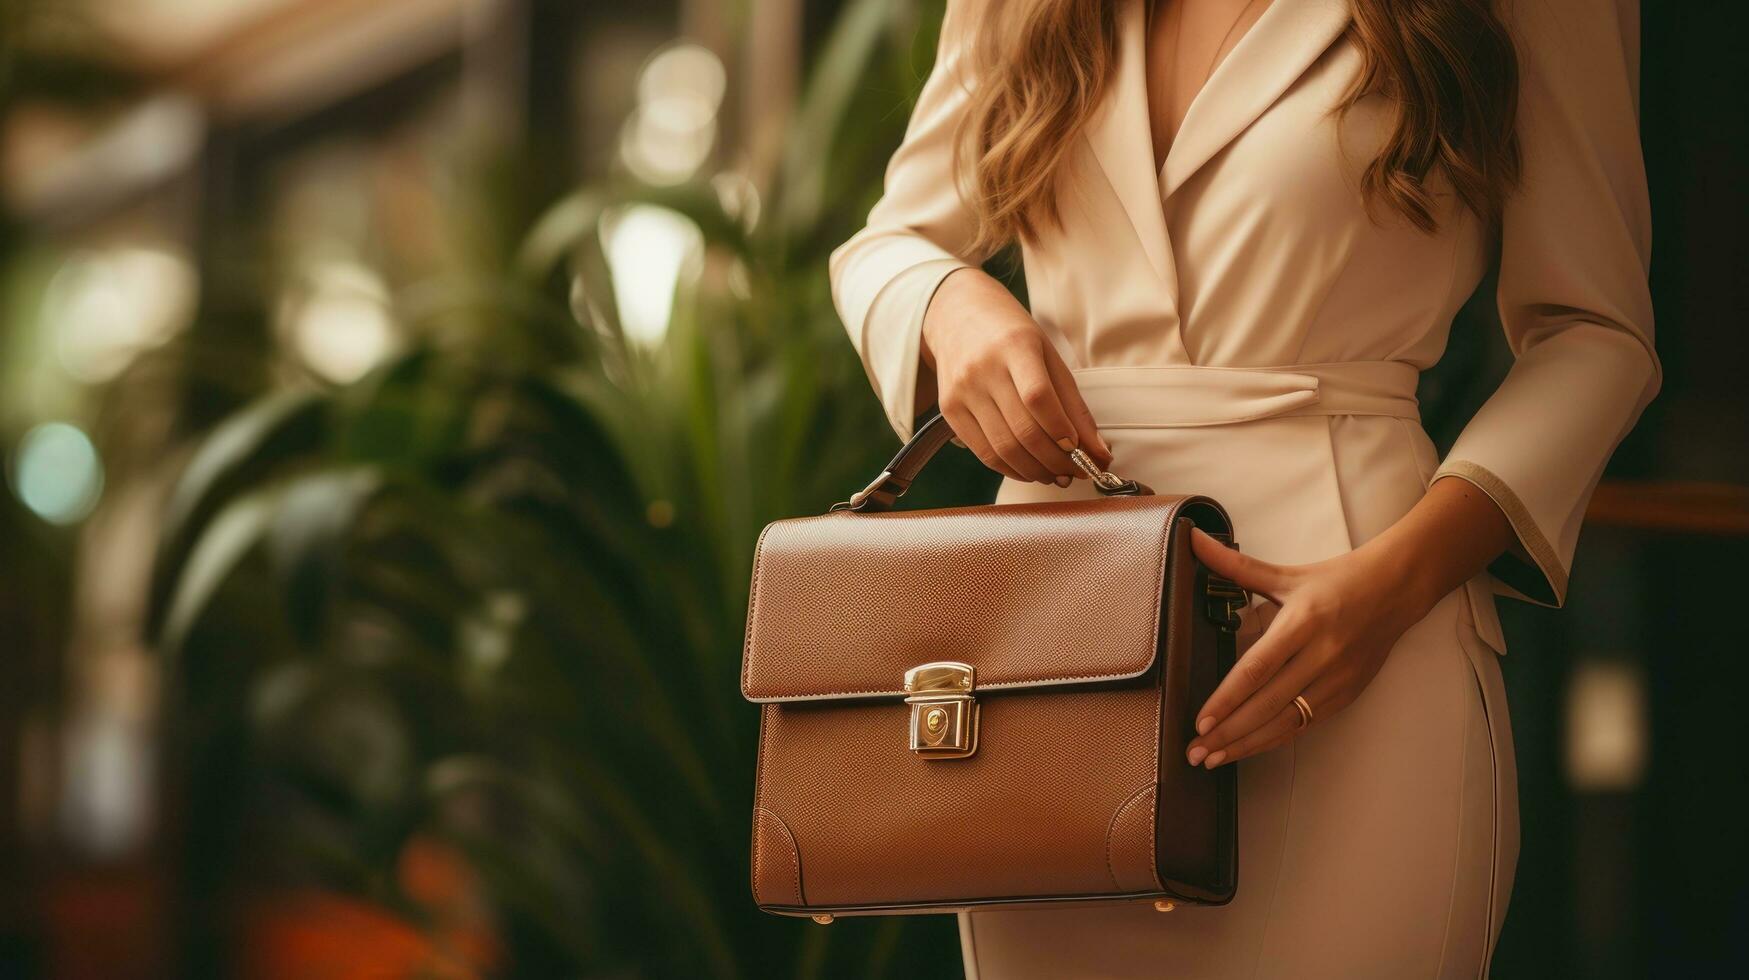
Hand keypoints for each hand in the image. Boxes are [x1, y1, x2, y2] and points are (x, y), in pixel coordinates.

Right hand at [922, 268, 1111, 484]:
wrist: (957, 316)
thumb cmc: (1012, 335)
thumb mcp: (1048, 355)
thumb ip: (1073, 404)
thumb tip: (1098, 452)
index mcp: (1015, 346)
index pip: (1038, 397)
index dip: (1062, 430)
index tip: (1082, 450)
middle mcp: (983, 369)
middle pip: (1022, 430)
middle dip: (1056, 461)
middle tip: (1078, 471)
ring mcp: (962, 392)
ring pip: (1003, 449)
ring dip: (1037, 471)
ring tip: (1058, 474)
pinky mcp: (950, 411)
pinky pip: (984, 453)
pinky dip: (1012, 469)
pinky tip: (1031, 470)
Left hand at [1181, 528, 1437, 768]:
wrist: (1397, 589)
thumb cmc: (1336, 581)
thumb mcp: (1285, 574)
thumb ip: (1234, 565)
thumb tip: (1192, 538)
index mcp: (1302, 622)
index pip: (1257, 669)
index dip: (1228, 698)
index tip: (1201, 722)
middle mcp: (1321, 656)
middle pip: (1267, 704)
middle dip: (1228, 733)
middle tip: (1194, 752)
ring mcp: (1336, 680)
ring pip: (1286, 722)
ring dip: (1247, 744)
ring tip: (1213, 759)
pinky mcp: (1346, 696)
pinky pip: (1304, 724)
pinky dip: (1273, 740)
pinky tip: (1247, 749)